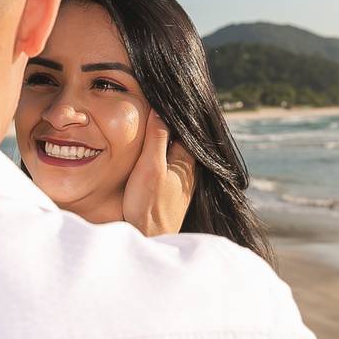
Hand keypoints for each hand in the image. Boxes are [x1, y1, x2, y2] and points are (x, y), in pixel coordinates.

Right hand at [122, 108, 195, 235]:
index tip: (157, 99)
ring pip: (174, 153)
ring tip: (150, 126)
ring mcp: (182, 182)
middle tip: (152, 107)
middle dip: (167, 126)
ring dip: (164, 140)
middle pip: (179, 139)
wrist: (150, 239)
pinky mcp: (173, 192)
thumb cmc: (148, 205)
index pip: (182, 127)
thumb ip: (157, 138)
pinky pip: (170, 166)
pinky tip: (151, 155)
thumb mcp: (150, 167)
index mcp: (187, 159)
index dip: (169, 113)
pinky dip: (163, 156)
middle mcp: (189, 169)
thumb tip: (160, 110)